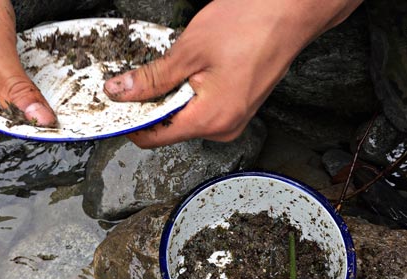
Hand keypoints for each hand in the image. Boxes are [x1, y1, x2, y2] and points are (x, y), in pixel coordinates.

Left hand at [104, 0, 362, 147]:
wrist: (291, 11)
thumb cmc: (252, 25)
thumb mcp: (189, 51)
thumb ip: (151, 78)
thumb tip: (121, 92)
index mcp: (211, 120)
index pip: (155, 138)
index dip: (129, 122)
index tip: (115, 105)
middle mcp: (225, 127)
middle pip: (170, 129)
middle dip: (150, 107)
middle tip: (140, 78)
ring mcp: (234, 118)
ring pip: (186, 117)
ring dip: (170, 97)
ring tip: (174, 67)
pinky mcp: (239, 107)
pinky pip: (203, 108)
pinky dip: (188, 93)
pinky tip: (191, 70)